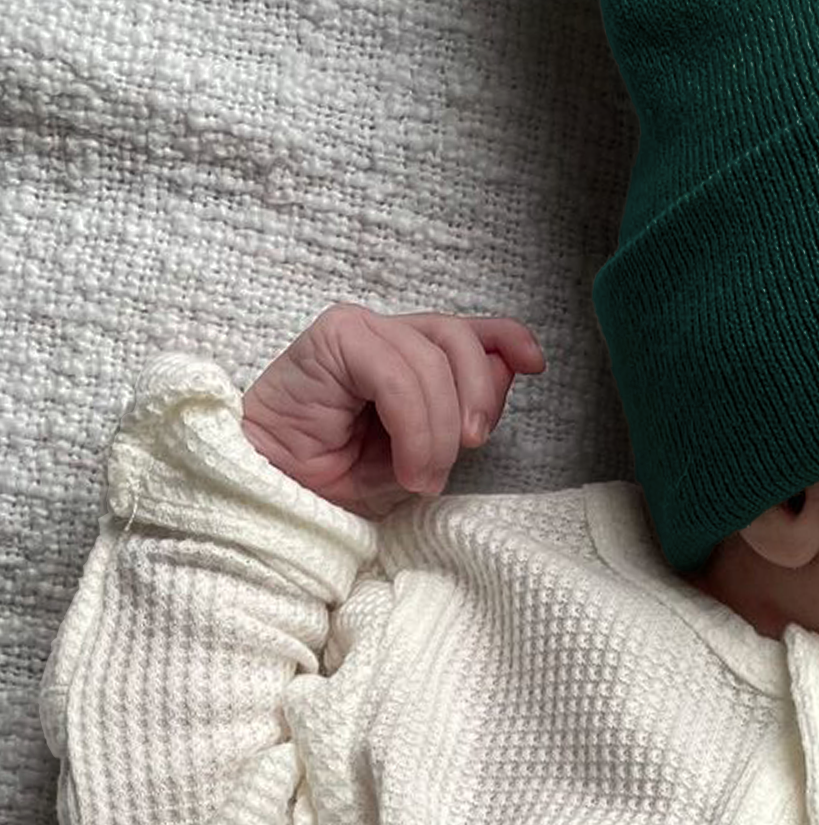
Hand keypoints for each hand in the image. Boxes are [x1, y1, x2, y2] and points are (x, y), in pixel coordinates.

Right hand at [241, 305, 545, 516]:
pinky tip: (408, 466)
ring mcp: (357, 329)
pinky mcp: (332, 338)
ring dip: (437, 431)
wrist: (276, 496)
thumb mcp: (425, 448)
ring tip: (424, 477)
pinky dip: (413, 425)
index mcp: (410, 353)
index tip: (535, 364)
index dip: (507, 338)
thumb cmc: (342, 476)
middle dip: (476, 397)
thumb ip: (463, 407)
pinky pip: (397, 375)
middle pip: (458, 339)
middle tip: (470, 448)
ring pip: (430, 363)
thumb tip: (511, 368)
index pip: (470, 330)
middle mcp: (386, 333)